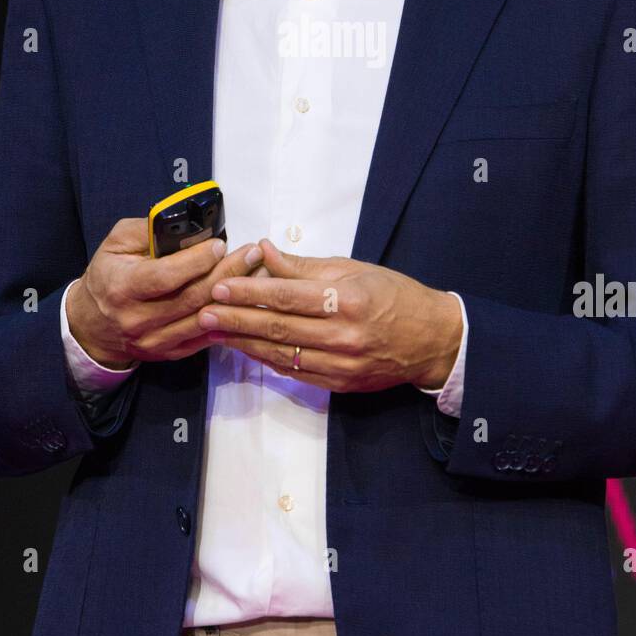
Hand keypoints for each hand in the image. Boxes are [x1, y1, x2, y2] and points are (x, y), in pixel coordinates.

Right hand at [66, 219, 267, 366]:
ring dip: (235, 297)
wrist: (93, 324)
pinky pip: (205, 338)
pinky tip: (246, 301)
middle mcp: (138, 319)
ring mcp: (155, 340)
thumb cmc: (108, 275)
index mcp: (122, 287)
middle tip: (252, 253)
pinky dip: (229, 320)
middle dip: (227, 273)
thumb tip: (184, 222)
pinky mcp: (169, 353)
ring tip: (258, 273)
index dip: (196, 261)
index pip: (165, 276)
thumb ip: (148, 230)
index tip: (220, 244)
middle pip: (192, 297)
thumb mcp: (116, 243)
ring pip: (204, 319)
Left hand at [195, 238, 462, 391]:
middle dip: (236, 319)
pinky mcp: (340, 384)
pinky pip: (295, 372)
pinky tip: (245, 349)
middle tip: (203, 311)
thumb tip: (264, 250)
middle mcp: (344, 336)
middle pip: (279, 328)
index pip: (288, 297)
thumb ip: (305, 265)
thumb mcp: (354, 269)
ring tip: (214, 331)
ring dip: (243, 343)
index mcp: (348, 300)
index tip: (219, 286)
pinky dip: (267, 360)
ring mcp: (342, 365)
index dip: (250, 292)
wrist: (432, 340)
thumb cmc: (394, 296)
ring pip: (281, 354)